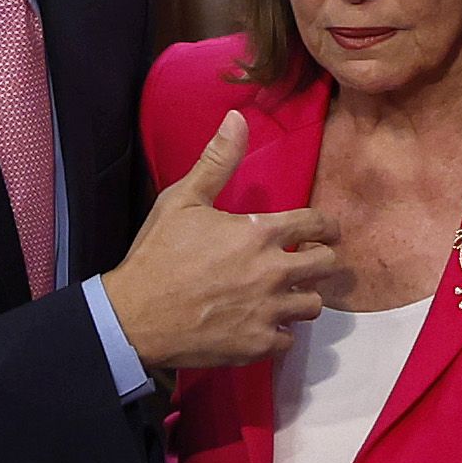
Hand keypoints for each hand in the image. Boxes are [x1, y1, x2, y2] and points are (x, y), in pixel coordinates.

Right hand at [104, 112, 340, 370]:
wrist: (134, 316)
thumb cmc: (158, 255)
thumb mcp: (182, 200)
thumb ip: (217, 161)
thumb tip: (237, 118)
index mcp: (260, 233)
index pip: (317, 224)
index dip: (326, 226)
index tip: (326, 230)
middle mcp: (274, 272)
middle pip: (327, 265)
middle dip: (321, 260)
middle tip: (307, 262)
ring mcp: (269, 310)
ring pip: (313, 305)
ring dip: (302, 298)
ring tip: (286, 295)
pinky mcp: (259, 343)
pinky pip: (289, 340)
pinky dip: (280, 332)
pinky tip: (263, 324)